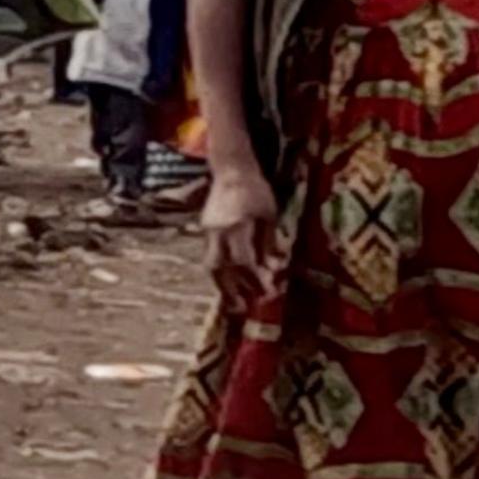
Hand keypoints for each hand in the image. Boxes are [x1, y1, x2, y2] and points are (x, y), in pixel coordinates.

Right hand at [203, 166, 285, 313]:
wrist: (231, 170)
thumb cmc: (256, 190)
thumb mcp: (269, 215)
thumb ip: (268, 243)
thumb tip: (272, 269)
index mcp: (236, 227)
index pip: (243, 261)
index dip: (254, 280)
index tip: (267, 293)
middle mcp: (217, 232)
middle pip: (219, 268)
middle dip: (230, 291)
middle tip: (242, 309)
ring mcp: (208, 232)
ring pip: (211, 265)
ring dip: (222, 286)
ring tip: (232, 302)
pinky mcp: (206, 231)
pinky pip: (211, 257)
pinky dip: (221, 273)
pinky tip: (231, 282)